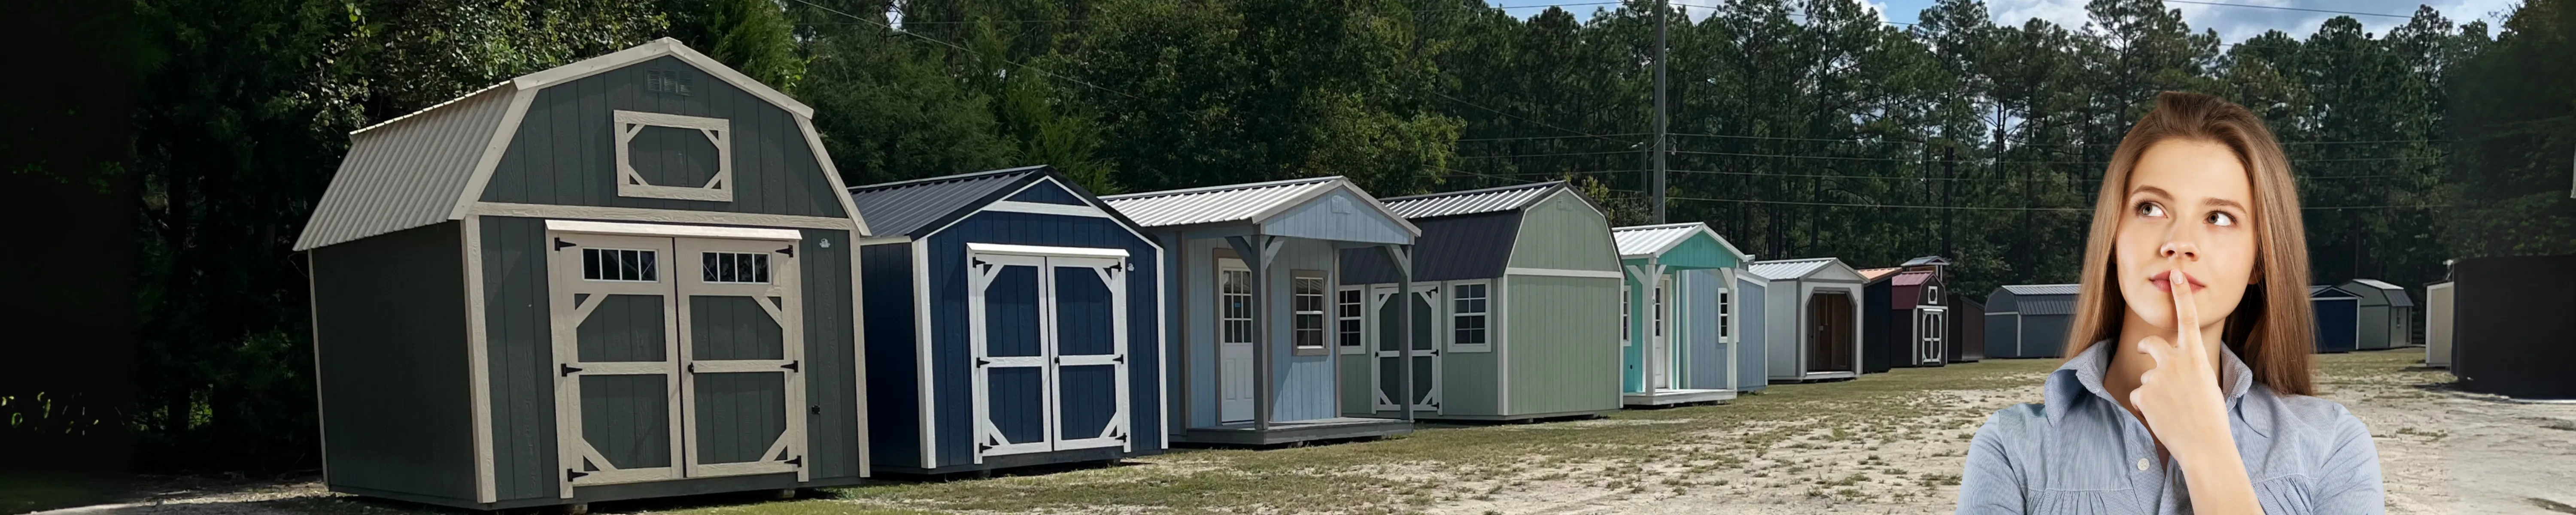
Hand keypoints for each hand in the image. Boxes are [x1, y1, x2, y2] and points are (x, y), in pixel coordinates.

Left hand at [2128, 268, 2233, 461]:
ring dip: (2154, 391)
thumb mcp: (2206, 384)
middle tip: (2144, 350)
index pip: (2188, 319)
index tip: (2175, 275)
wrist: (2205, 444)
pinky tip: (2161, 417)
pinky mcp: (2143, 393)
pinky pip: (2139, 397)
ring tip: (2171, 409)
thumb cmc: (2210, 417)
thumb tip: (2174, 369)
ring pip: (2147, 378)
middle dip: (2146, 346)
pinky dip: (2147, 407)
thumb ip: (2188, 369)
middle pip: (2151, 343)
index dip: (2181, 295)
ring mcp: (2158, 376)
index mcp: (2196, 357)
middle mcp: (2175, 361)